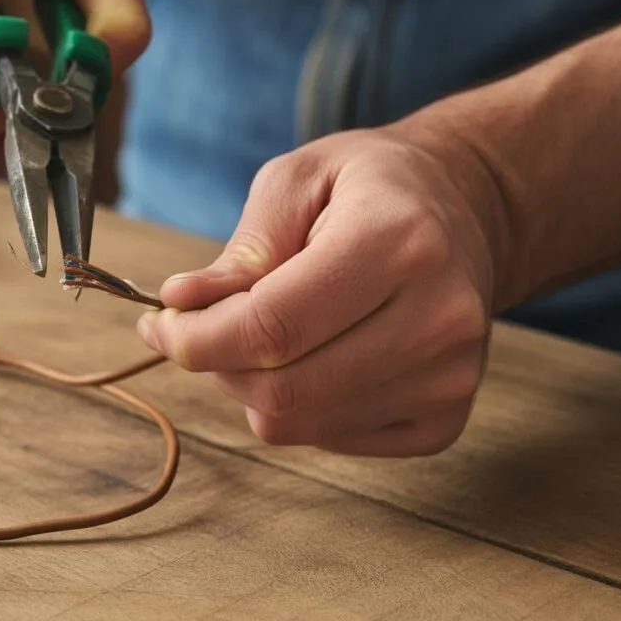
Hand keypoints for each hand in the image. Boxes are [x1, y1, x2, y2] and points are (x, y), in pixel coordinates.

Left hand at [136, 128, 508, 456]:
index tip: (158, 324)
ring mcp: (450, 379)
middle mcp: (439, 318)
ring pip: (298, 424)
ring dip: (252, 387)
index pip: (272, 327)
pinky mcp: (444, 420)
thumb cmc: (368, 189)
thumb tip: (180, 306)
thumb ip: (241, 250)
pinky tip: (314, 356)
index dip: (196, 338)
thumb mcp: (297, 181)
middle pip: (283, 389)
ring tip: (264, 334)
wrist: (462, 214)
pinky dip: (298, 406)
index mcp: (399, 242)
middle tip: (202, 328)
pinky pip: (330, 439)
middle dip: (217, 364)